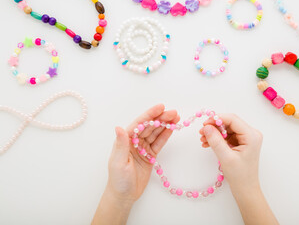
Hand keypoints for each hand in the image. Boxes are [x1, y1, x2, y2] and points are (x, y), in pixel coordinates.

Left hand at [92, 104, 179, 224]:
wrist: (124, 195)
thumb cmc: (118, 180)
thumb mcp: (119, 162)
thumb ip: (121, 144)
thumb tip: (119, 127)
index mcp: (125, 140)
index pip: (139, 124)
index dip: (150, 114)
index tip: (161, 107)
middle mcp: (134, 141)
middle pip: (149, 126)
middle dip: (161, 118)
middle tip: (174, 113)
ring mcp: (143, 148)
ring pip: (155, 133)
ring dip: (165, 125)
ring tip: (176, 118)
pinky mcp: (150, 155)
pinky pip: (159, 143)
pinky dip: (166, 135)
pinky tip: (172, 129)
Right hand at [199, 114, 278, 224]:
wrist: (245, 189)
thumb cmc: (239, 175)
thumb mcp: (226, 157)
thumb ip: (216, 140)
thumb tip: (207, 127)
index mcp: (252, 135)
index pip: (233, 119)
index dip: (217, 118)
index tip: (204, 124)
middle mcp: (251, 134)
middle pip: (229, 123)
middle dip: (214, 127)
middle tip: (201, 132)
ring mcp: (246, 138)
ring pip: (226, 129)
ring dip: (214, 133)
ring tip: (203, 139)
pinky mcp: (241, 143)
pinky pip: (227, 136)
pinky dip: (217, 138)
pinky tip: (207, 143)